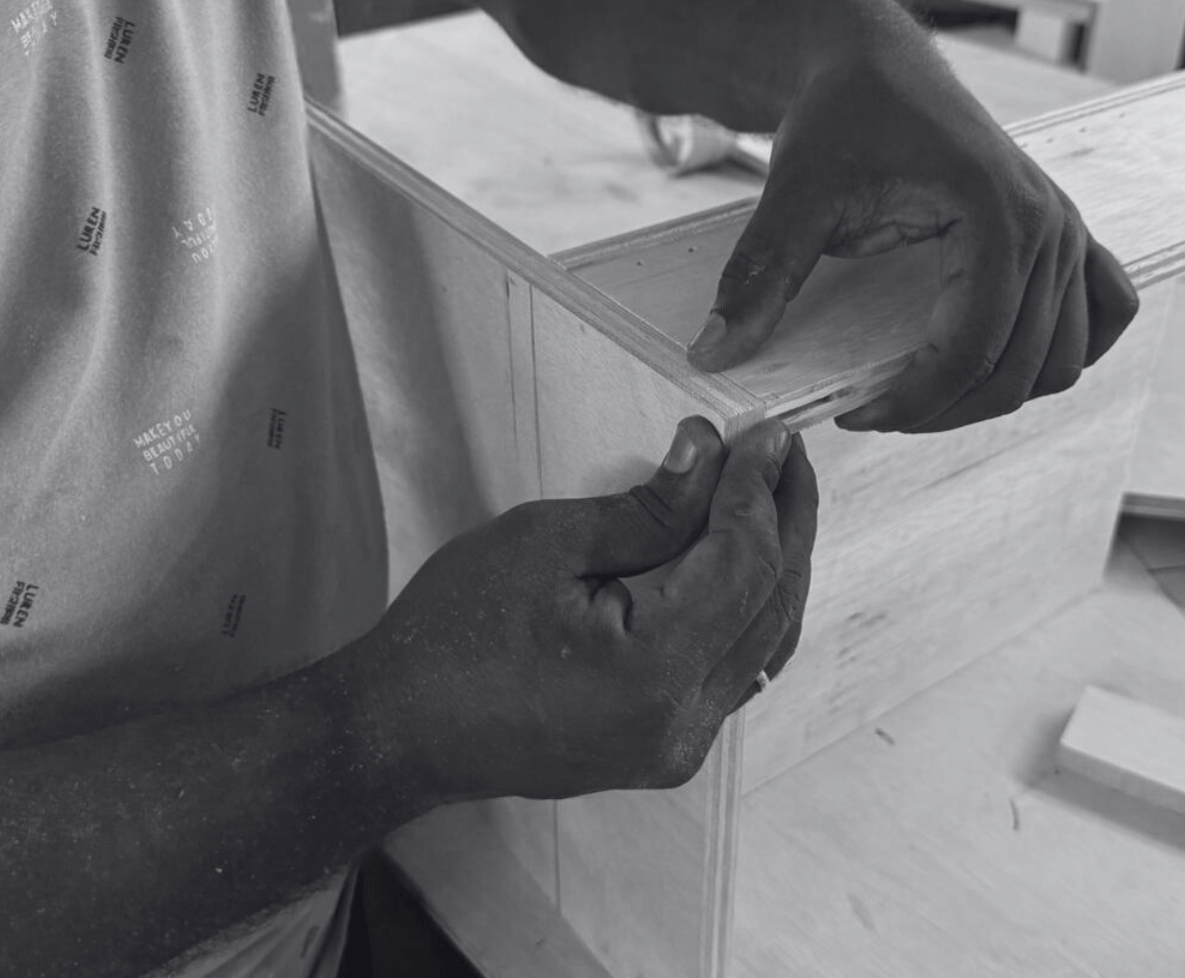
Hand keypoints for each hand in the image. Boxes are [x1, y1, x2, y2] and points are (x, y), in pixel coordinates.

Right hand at [358, 418, 815, 801]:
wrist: (400, 731)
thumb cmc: (453, 633)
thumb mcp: (545, 543)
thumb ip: (646, 508)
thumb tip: (711, 453)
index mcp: (651, 671)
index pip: (743, 564)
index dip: (760, 492)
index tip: (767, 433)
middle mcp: (680, 723)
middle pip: (770, 605)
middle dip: (785, 521)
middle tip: (784, 452)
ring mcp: (677, 747)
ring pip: (764, 642)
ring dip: (776, 564)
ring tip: (774, 492)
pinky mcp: (666, 750)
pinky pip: (736, 670)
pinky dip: (750, 609)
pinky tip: (744, 559)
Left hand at [684, 48, 1137, 432]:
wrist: (873, 64)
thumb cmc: (841, 117)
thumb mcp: (793, 194)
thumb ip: (759, 275)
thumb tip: (713, 355)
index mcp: (998, 214)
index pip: (973, 348)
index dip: (914, 403)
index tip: (853, 417)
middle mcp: (1051, 227)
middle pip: (1023, 369)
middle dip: (946, 410)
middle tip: (875, 412)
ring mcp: (1069, 233)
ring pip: (1064, 360)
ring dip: (999, 392)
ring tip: (924, 392)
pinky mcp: (1068, 238)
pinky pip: (1101, 316)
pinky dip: (1061, 352)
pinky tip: (1000, 361)